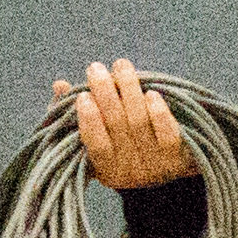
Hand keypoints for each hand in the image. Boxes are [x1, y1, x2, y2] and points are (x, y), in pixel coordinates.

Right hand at [61, 58, 197, 191]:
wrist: (167, 170)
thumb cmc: (122, 146)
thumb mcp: (97, 137)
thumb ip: (75, 114)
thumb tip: (60, 85)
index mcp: (106, 170)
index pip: (97, 146)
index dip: (90, 121)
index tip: (83, 96)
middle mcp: (130, 171)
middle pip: (117, 126)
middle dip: (105, 93)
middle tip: (96, 68)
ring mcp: (156, 165)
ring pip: (140, 122)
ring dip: (129, 90)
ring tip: (120, 66)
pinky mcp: (177, 157)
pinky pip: (167, 133)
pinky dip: (158, 111)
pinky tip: (151, 92)